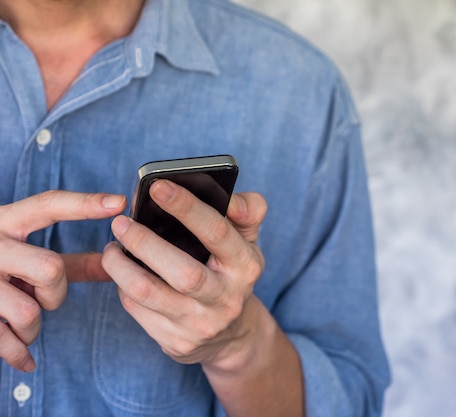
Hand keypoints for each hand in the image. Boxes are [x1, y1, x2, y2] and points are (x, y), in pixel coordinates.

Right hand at [0, 191, 126, 371]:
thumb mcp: (24, 252)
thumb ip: (71, 259)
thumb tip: (116, 261)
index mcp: (7, 222)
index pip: (49, 205)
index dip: (85, 204)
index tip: (120, 202)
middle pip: (49, 267)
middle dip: (55, 291)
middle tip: (42, 296)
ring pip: (29, 311)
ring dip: (34, 326)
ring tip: (21, 320)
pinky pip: (3, 341)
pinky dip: (19, 354)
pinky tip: (26, 360)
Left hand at [102, 180, 266, 367]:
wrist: (232, 334)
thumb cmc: (231, 272)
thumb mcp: (247, 241)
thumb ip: (247, 210)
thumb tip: (230, 199)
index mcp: (246, 265)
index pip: (217, 232)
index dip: (186, 207)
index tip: (157, 186)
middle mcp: (227, 298)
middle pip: (182, 271)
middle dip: (145, 242)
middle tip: (120, 222)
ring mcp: (201, 324)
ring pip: (150, 293)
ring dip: (121, 267)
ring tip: (112, 247)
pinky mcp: (177, 342)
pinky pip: (138, 310)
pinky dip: (123, 287)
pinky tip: (121, 272)